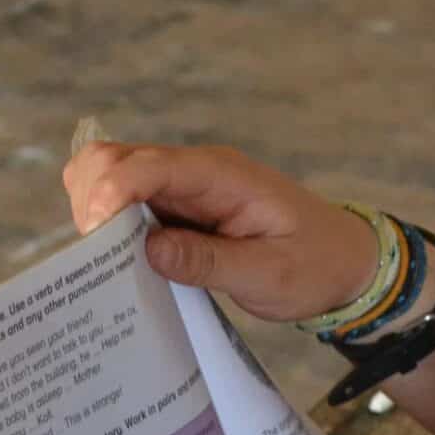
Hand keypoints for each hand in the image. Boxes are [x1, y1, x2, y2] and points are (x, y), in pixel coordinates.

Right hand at [62, 142, 376, 323]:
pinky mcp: (177, 209)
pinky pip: (127, 205)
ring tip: (104, 265)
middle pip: (112, 160)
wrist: (344, 261)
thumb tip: (148, 250)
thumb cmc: (315, 264)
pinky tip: (115, 264)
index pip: (148, 165)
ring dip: (94, 215)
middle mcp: (195, 172)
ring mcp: (182, 188)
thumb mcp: (270, 274)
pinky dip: (109, 228)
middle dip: (91, 201)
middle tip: (97, 258)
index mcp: (221, 176)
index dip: (111, 193)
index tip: (95, 236)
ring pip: (110, 178)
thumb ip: (209, 262)